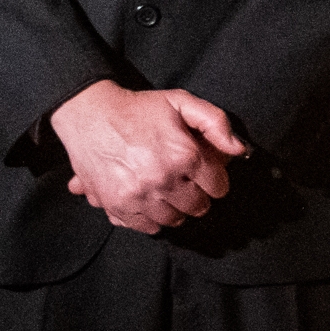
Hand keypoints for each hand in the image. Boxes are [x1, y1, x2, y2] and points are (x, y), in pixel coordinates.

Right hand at [49, 80, 249, 233]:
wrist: (89, 115)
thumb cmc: (138, 108)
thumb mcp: (181, 102)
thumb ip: (215, 122)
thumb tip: (240, 149)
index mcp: (183, 154)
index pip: (218, 187)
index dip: (215, 180)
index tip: (205, 174)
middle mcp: (163, 179)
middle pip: (198, 207)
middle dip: (197, 196)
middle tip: (186, 183)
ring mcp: (139, 196)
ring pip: (174, 220)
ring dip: (175, 209)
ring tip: (167, 191)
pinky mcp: (118, 206)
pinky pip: (147, 228)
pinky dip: (152, 219)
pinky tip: (149, 201)